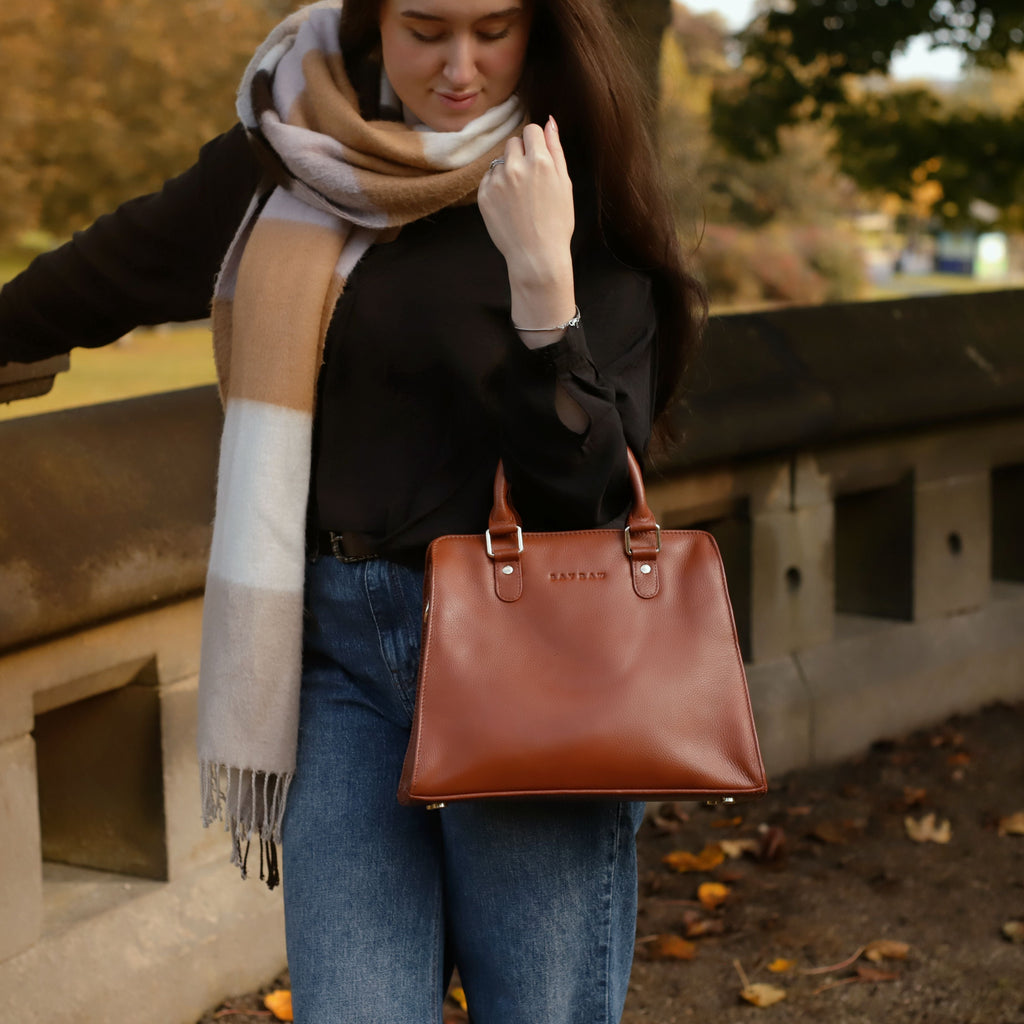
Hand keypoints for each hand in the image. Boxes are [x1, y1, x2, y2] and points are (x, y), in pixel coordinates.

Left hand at [479, 116, 575, 335]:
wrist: (536, 256)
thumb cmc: (556, 223)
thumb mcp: (564, 184)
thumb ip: (556, 149)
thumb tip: (550, 121)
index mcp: (540, 161)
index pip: (531, 130)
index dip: (536, 144)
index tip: (538, 161)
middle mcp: (516, 167)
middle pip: (513, 142)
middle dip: (521, 155)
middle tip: (530, 183)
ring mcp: (497, 181)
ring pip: (500, 162)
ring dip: (508, 172)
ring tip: (519, 198)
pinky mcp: (483, 195)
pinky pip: (488, 179)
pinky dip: (496, 187)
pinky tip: (508, 206)